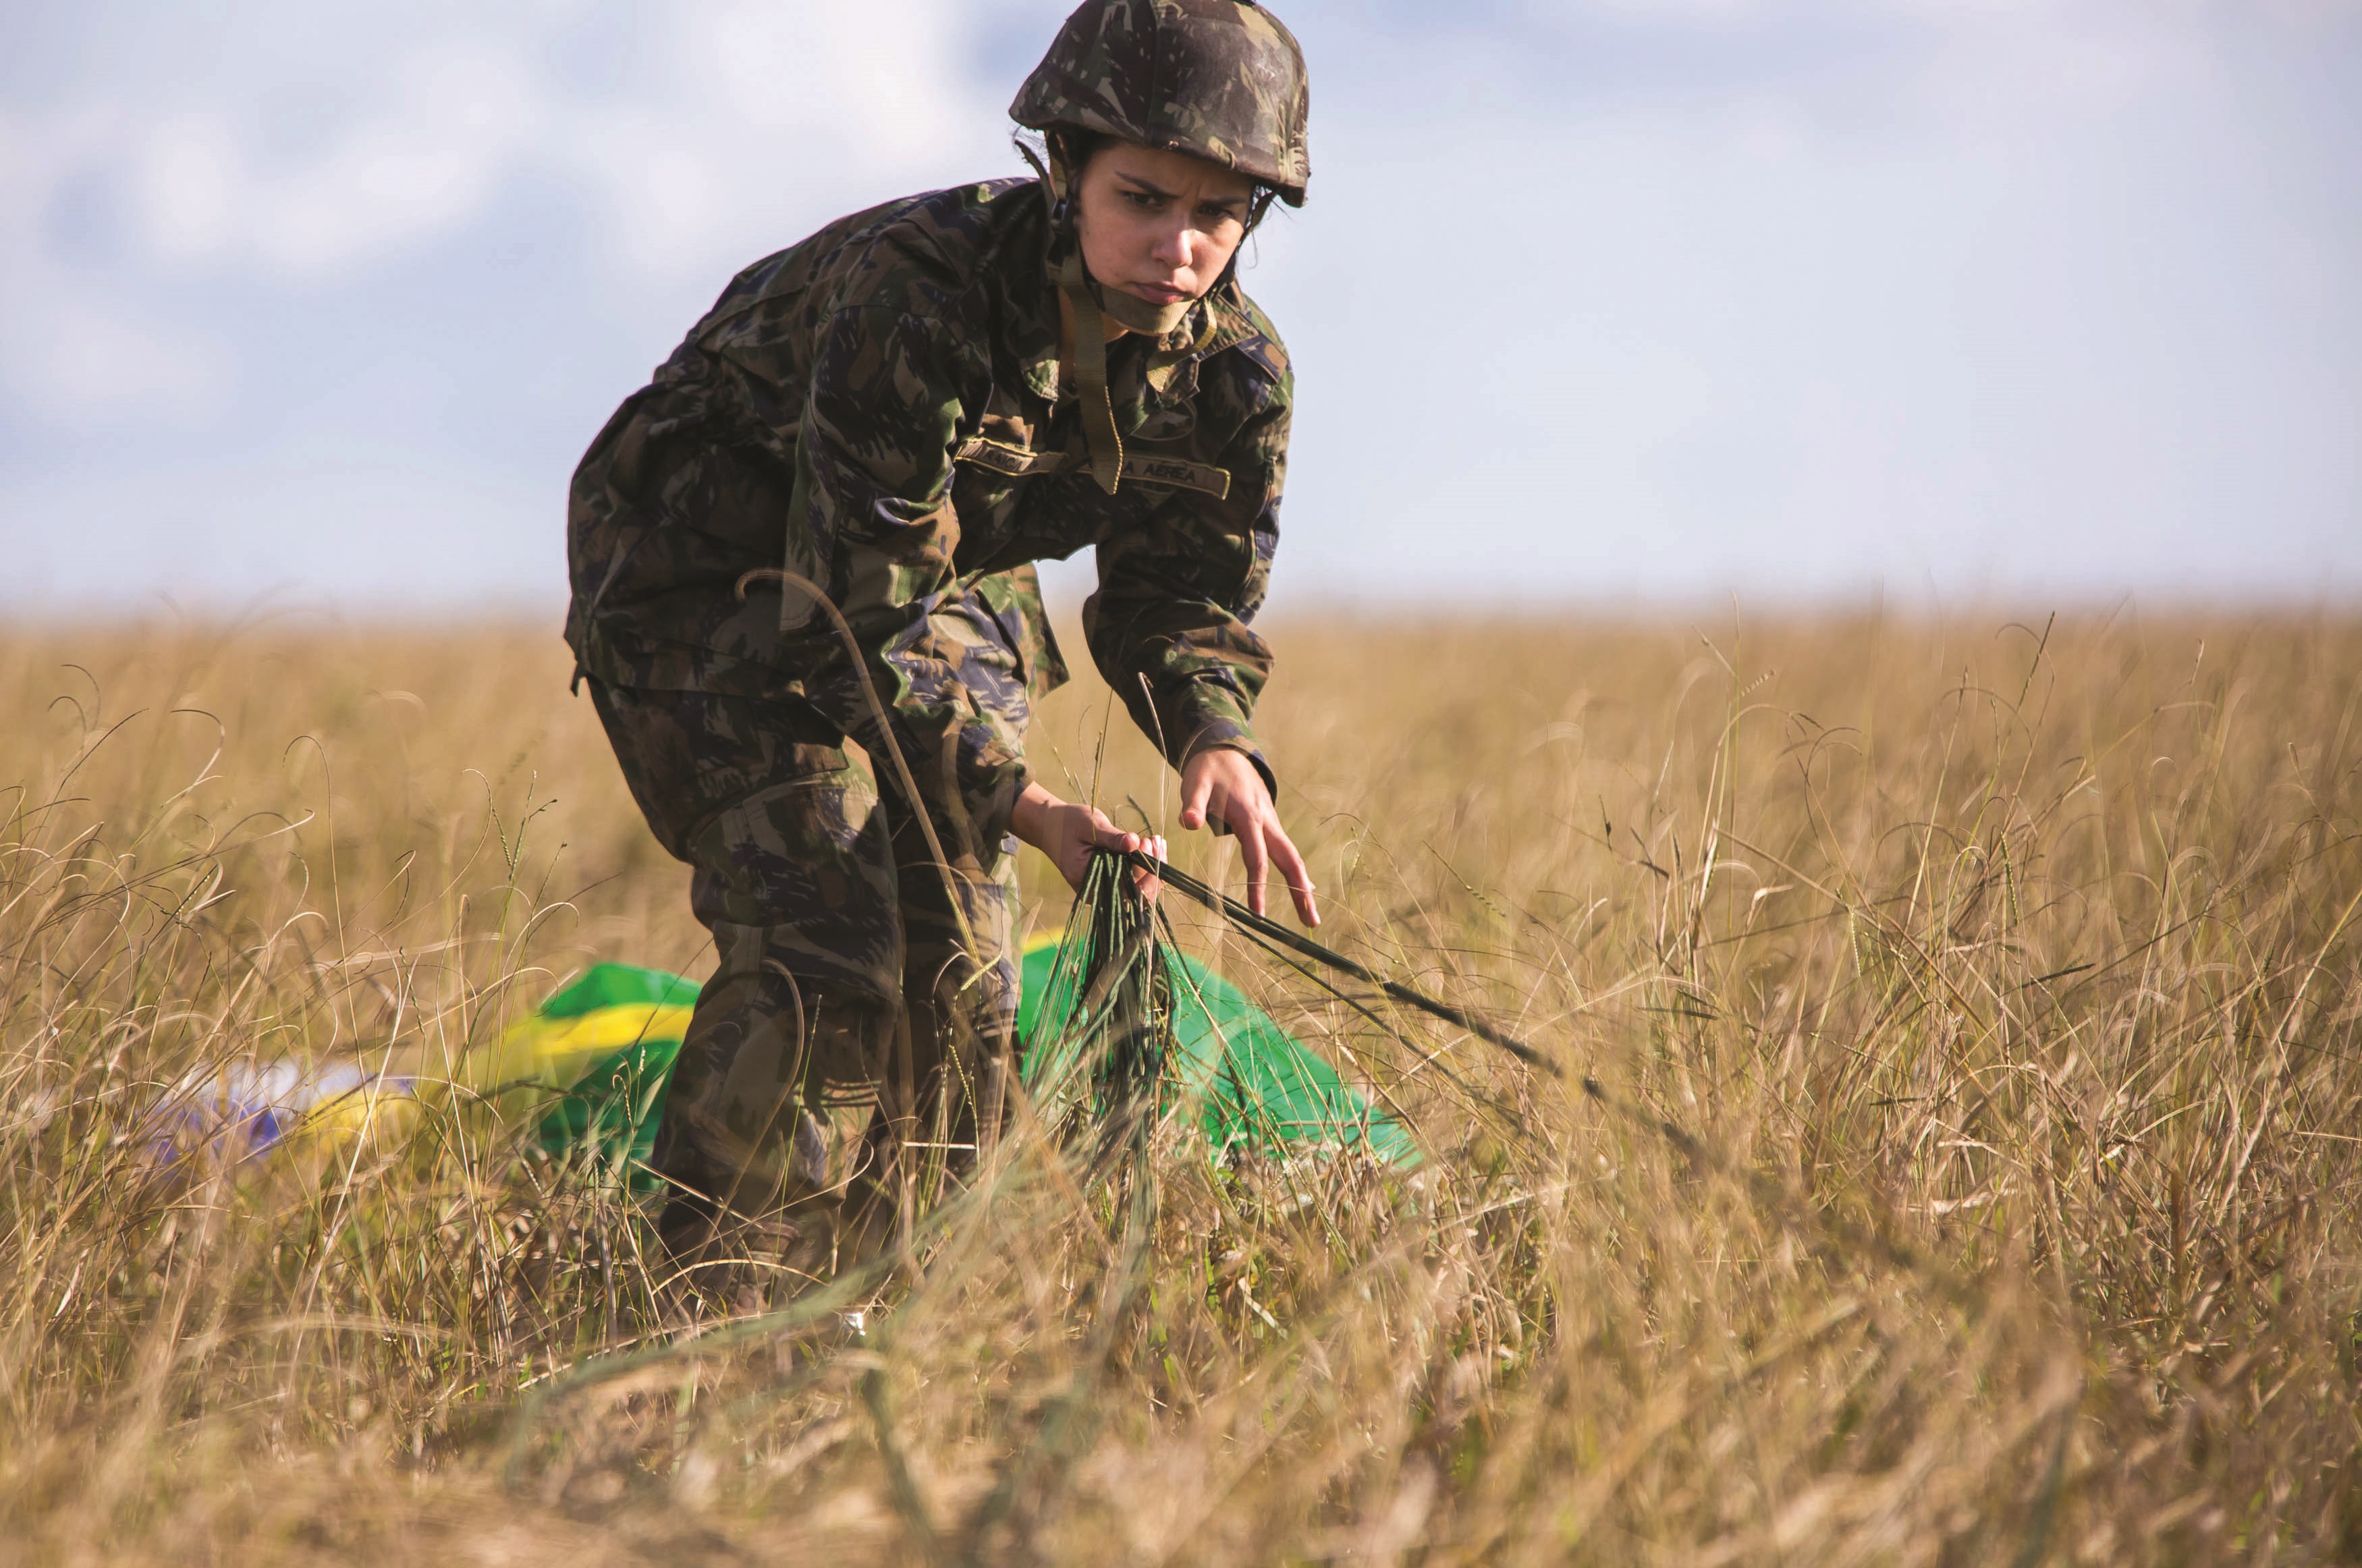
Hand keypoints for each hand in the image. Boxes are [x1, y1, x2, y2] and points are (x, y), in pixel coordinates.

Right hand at [1010, 783, 1164, 897]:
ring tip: (1155, 840)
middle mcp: (1099, 893)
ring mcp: (1104, 888)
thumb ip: (1112, 838)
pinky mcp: (1108, 880)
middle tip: (1155, 840)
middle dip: (1152, 868)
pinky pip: (1131, 878)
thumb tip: (1134, 843)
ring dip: (1151, 865)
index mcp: (1090, 883)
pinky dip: (1144, 863)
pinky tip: (1150, 845)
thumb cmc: (1067, 824)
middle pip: (1138, 893)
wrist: (1050, 826)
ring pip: (1138, 886)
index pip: (1128, 891)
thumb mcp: (1090, 826)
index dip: (1145, 872)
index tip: (1148, 844)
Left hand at [1179, 749, 1318, 926]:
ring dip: (1303, 886)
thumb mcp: (1195, 783)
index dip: (1258, 886)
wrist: (1225, 749)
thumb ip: (1193, 804)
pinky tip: (1302, 888)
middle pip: (1291, 861)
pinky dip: (1296, 871)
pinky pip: (1286, 851)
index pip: (1256, 858)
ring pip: (1292, 857)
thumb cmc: (1208, 770)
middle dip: (1301, 892)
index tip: (1257, 913)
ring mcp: (1271, 823)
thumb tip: (1189, 823)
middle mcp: (1267, 822)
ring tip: (1310, 916)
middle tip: (1311, 923)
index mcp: (1249, 816)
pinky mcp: (1269, 824)